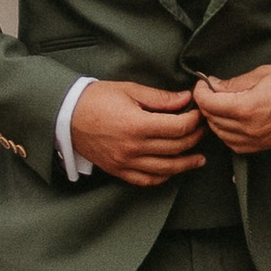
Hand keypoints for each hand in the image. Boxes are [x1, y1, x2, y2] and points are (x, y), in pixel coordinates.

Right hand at [70, 81, 207, 187]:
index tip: (198, 113)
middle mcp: (133, 148)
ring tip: (199, 158)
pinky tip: (172, 170)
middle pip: (175, 147)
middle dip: (194, 138)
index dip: (194, 120)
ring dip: (186, 163)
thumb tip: (184, 99)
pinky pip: (147, 180)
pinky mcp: (119, 171)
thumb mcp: (130, 90)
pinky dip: (163, 177)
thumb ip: (159, 98)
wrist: (67, 116)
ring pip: (166, 169)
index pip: (178, 127)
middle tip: (203, 130)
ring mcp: (126, 162)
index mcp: (137, 124)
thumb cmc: (97, 99)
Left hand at [192, 63, 270, 156]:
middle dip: (206, 103)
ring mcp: (256, 140)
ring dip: (215, 119)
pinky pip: (235, 145)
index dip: (200, 91)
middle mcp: (249, 128)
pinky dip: (227, 134)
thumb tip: (213, 85)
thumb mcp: (262, 74)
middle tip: (210, 90)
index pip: (208, 104)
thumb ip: (234, 83)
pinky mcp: (263, 146)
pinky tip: (231, 121)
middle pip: (212, 119)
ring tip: (220, 105)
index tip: (203, 82)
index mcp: (247, 107)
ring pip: (221, 135)